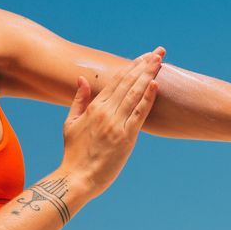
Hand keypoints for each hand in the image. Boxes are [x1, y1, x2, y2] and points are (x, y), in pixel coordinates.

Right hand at [59, 47, 164, 197]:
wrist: (76, 178)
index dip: (132, 66)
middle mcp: (106, 111)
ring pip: (135, 93)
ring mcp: (116, 124)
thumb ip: (79, 100)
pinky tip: (155, 84)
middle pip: (128, 82)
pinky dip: (147, 98)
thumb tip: (81, 79)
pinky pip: (139, 114)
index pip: (116, 80)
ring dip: (148, 74)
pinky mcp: (126, 137)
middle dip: (144, 64)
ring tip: (160, 60)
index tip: (144, 56)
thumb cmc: (74, 153)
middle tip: (159, 51)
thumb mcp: (71, 122)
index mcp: (94, 107)